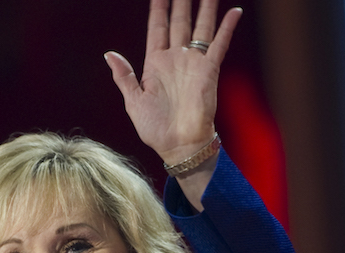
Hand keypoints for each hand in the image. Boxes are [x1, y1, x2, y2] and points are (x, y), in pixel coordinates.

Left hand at [105, 0, 240, 167]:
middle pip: (179, 21)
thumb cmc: (155, 129)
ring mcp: (193, 63)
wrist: (179, 146)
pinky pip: (220, 44)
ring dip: (205, 7)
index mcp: (155, 64)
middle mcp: (175, 59)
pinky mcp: (209, 70)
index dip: (158, 9)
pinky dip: (227, 28)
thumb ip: (124, 76)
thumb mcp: (133, 102)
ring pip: (200, 27)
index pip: (157, 28)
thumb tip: (109, 54)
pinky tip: (234, 11)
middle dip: (181, 1)